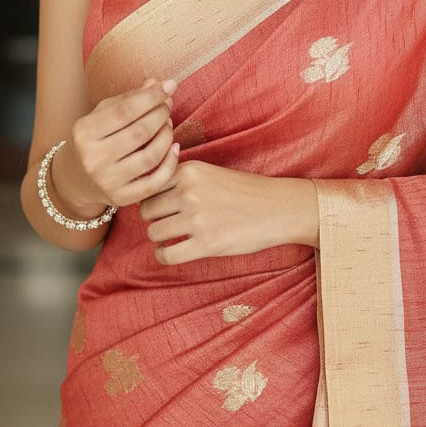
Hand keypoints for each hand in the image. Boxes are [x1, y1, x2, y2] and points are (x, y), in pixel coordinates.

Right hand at [52, 78, 179, 215]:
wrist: (75, 178)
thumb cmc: (94, 138)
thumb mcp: (103, 114)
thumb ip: (129, 98)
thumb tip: (156, 83)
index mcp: (84, 132)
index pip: (125, 110)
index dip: (151, 97)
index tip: (169, 85)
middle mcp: (93, 158)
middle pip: (140, 132)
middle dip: (161, 114)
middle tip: (168, 105)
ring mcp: (107, 181)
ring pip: (150, 156)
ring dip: (167, 135)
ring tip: (168, 123)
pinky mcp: (121, 198)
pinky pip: (155, 182)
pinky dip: (170, 163)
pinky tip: (174, 147)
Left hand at [138, 161, 318, 264]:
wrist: (279, 208)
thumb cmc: (246, 191)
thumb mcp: (211, 172)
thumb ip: (182, 179)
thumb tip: (147, 191)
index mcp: (190, 170)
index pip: (149, 186)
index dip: (153, 198)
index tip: (161, 207)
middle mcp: (189, 191)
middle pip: (146, 211)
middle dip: (154, 219)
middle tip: (169, 224)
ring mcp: (197, 218)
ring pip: (154, 233)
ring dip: (161, 238)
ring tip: (174, 238)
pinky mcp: (206, 244)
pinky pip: (167, 255)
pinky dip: (165, 256)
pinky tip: (174, 252)